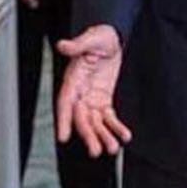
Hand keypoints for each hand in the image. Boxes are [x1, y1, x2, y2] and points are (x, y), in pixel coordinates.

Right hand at [56, 25, 130, 156]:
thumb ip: (78, 44)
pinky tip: (124, 136)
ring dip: (103, 136)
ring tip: (112, 149)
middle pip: (81, 118)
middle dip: (88, 135)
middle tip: (96, 151)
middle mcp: (79, 92)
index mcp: (73, 79)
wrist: (112, 39)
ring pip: (94, 122)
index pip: (65, 102)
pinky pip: (108, 117)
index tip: (62, 137)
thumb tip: (62, 45)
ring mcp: (91, 98)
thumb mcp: (92, 38)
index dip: (63, 120)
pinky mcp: (103, 100)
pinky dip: (116, 127)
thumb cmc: (99, 36)